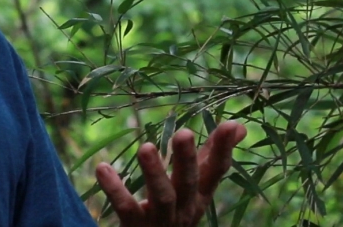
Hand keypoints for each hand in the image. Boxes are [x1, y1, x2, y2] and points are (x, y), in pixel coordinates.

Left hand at [95, 121, 246, 226]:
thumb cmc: (177, 211)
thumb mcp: (196, 186)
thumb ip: (212, 156)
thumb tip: (239, 125)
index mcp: (200, 195)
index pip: (216, 170)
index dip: (224, 149)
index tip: (231, 125)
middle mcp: (185, 208)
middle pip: (188, 183)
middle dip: (187, 159)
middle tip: (184, 133)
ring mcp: (162, 219)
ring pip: (162, 197)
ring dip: (155, 173)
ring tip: (146, 148)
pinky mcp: (136, 226)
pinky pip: (126, 207)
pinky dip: (115, 188)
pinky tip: (103, 168)